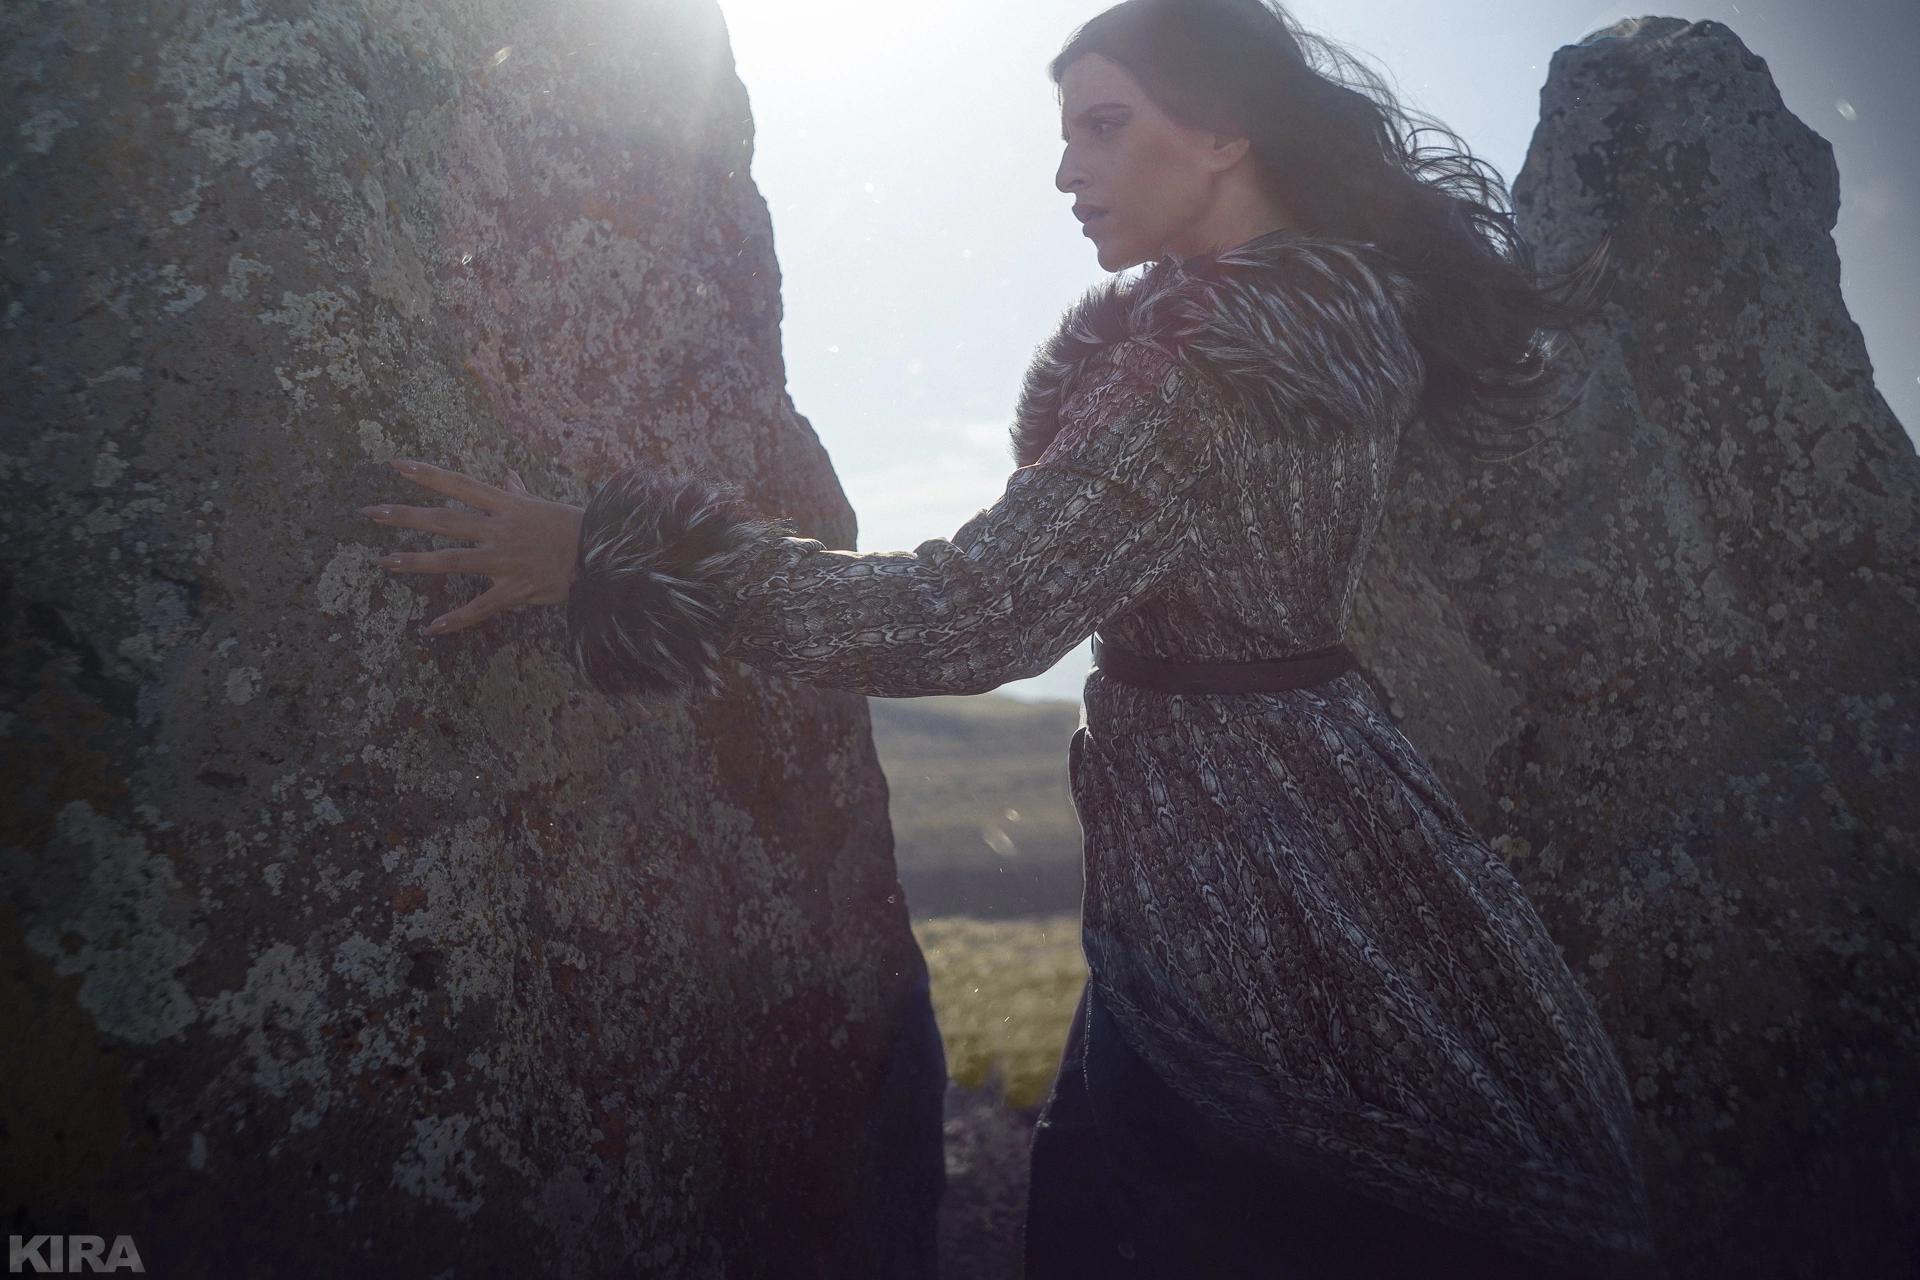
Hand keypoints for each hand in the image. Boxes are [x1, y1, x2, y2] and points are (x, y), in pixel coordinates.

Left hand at [361, 459, 583, 635]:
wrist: (605, 556)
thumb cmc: (575, 528)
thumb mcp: (544, 505)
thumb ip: (519, 492)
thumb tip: (508, 476)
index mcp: (508, 506)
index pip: (460, 485)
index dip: (428, 474)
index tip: (396, 465)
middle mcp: (502, 530)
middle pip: (446, 520)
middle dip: (407, 515)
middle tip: (371, 512)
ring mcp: (507, 560)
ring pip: (454, 561)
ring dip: (416, 561)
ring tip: (384, 561)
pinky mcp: (516, 589)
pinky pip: (482, 606)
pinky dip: (457, 619)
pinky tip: (431, 628)